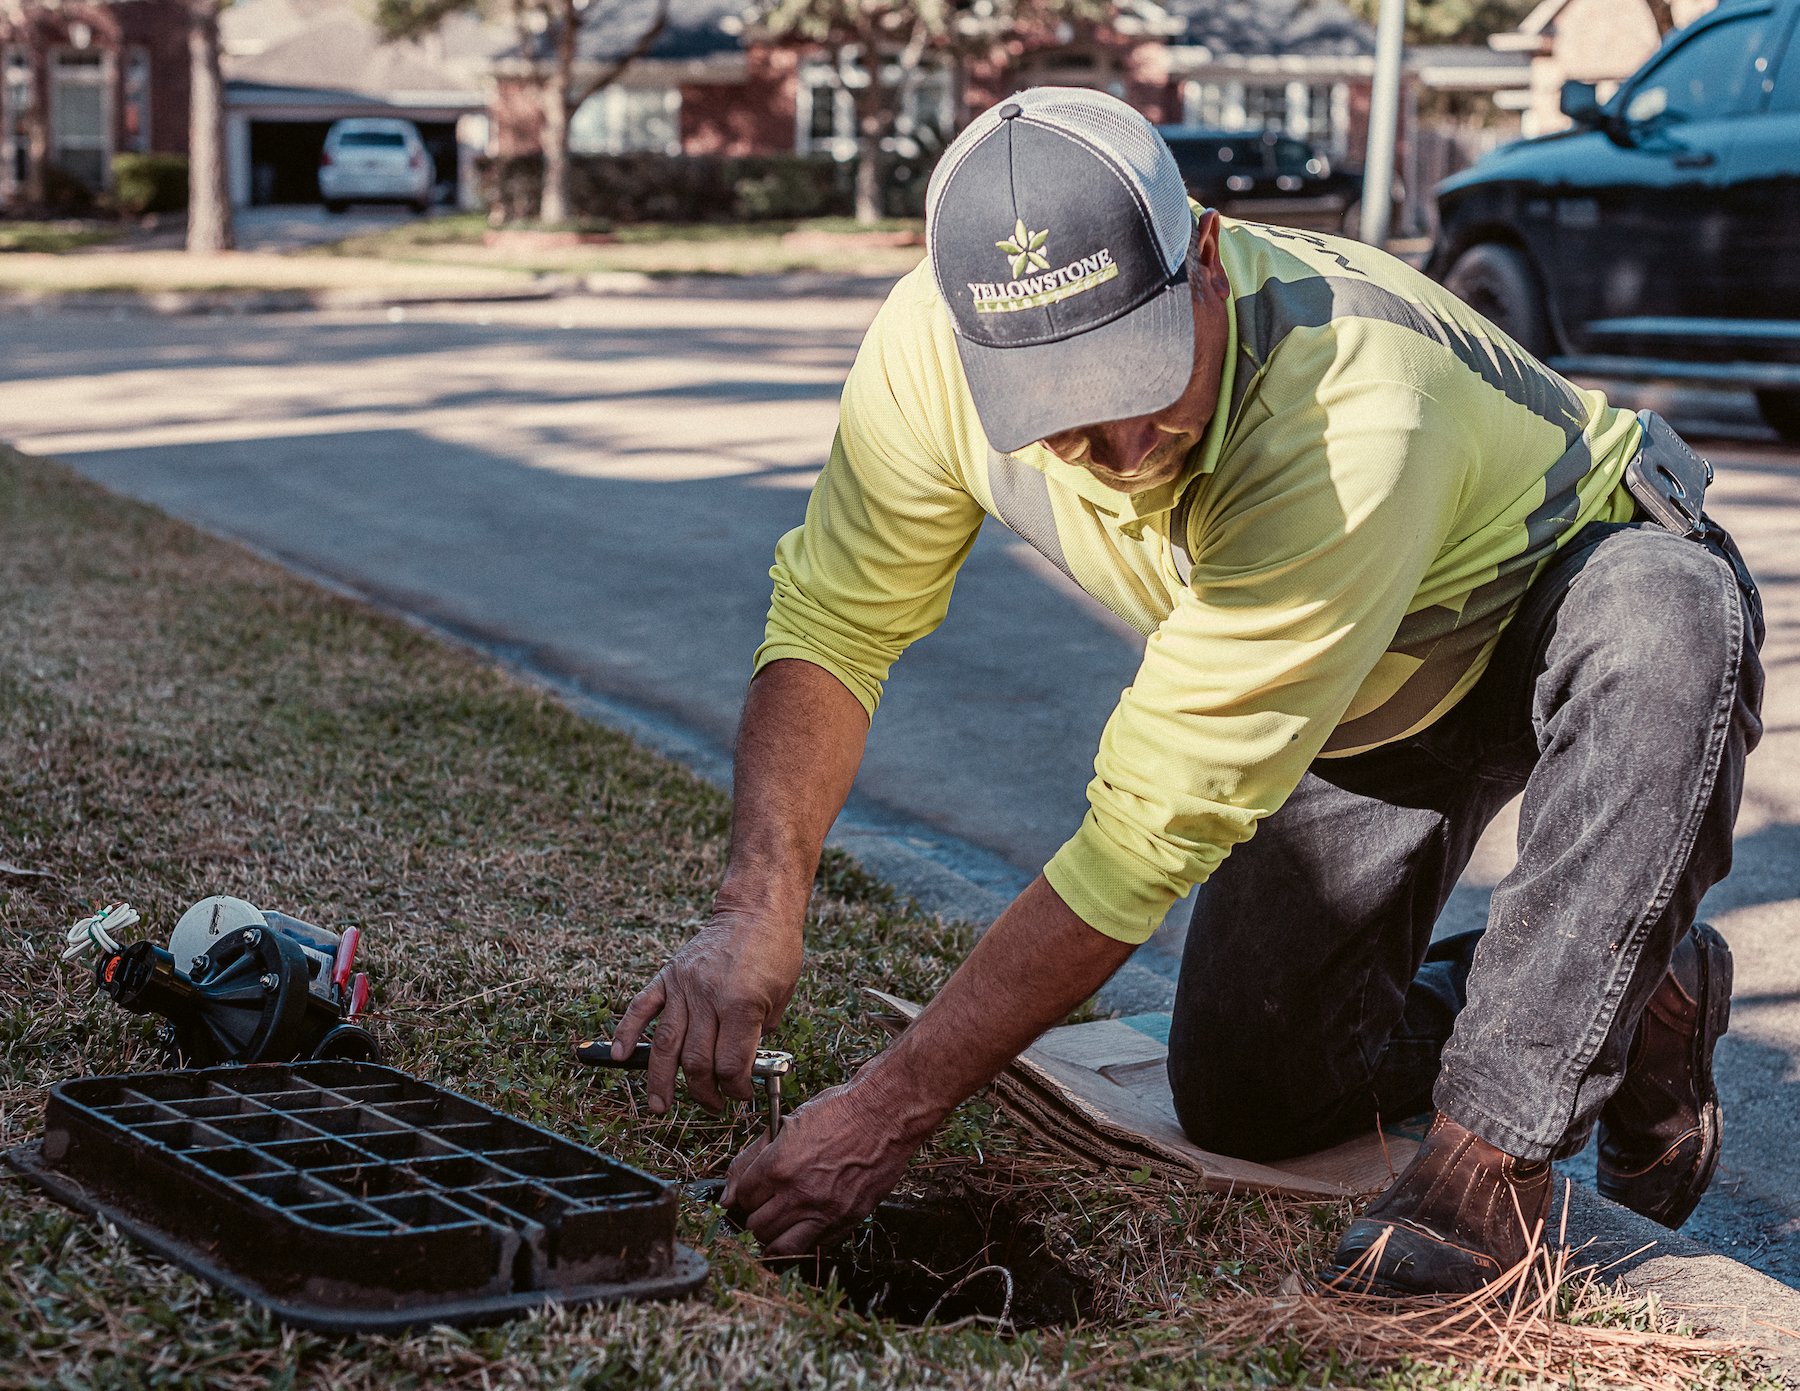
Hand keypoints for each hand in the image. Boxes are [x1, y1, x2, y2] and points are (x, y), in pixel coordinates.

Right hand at [610, 903, 802, 1114]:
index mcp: (741, 1005)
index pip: (730, 1064)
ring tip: (659, 1106)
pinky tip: (620, 1056)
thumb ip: (761, 1033)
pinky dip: (627, 1032)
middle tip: (712, 1104)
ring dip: (660, 1080)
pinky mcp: (669, 975)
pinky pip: (641, 1007)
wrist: (755, 910)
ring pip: (666, 1044)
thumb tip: (742, 1066)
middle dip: (703, 1091)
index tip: (740, 1095)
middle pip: (695, 1061)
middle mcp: (708, 997)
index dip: (736, 1088)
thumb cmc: (776, 951)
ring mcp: (684, 986)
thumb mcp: (783, 996)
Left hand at [721, 1076, 931, 1256]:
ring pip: (781, 1247)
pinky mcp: (848, 1219)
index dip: (746, 1193)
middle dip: (757, 1215)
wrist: (884, 1113)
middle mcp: (799, 1194)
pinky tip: (808, 1223)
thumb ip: (752, 1159)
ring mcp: (825, 1210)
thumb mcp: (786, 1123)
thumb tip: (728, 1195)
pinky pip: (816, 1246)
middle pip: (757, 1226)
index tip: (755, 1189)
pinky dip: (807, 1240)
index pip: (742, 1198)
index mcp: (778, 1167)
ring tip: (781, 1222)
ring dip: (775, 1236)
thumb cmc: (837, 1110)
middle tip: (767, 1204)